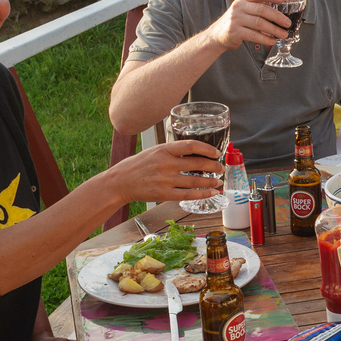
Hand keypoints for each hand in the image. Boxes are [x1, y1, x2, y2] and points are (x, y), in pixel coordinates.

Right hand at [104, 140, 223, 205]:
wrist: (120, 182)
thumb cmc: (138, 165)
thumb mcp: (154, 151)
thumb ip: (172, 151)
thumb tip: (194, 153)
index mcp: (164, 150)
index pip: (191, 145)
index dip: (207, 148)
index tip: (216, 153)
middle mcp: (165, 163)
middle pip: (196, 164)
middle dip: (213, 166)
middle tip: (221, 168)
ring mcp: (164, 180)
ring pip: (194, 181)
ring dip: (210, 182)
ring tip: (218, 182)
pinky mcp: (163, 194)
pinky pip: (187, 195)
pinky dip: (202, 194)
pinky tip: (211, 193)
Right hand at [206, 0, 296, 50]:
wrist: (217, 34)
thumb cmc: (237, 22)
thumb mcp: (244, 10)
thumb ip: (258, 7)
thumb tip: (281, 13)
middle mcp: (239, 7)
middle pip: (261, 10)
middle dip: (277, 17)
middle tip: (287, 23)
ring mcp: (236, 19)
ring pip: (259, 23)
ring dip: (274, 30)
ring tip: (283, 35)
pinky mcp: (235, 31)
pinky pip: (253, 35)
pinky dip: (265, 39)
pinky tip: (272, 41)